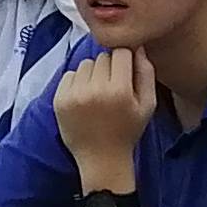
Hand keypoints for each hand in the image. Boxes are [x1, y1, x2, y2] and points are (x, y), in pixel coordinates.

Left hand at [56, 47, 150, 189]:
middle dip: (109, 68)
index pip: (121, 53)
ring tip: (98, 94)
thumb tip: (137, 46)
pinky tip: (84, 100)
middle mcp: (94, 90)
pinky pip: (69, 74)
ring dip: (92, 74)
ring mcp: (74, 95)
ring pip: (85, 64)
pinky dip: (77, 82)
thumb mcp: (147, 105)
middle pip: (103, 57)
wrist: (102, 159)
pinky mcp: (59, 99)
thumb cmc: (128, 131)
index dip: (125, 62)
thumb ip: (146, 73)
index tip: (125, 75)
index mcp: (119, 90)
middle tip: (112, 88)